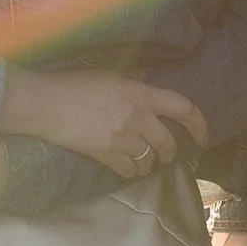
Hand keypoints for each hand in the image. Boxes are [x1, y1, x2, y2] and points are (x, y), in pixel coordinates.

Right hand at [0, 68, 207, 178]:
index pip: (182, 108)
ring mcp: (121, 136)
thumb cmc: (74, 84)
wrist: (44, 102)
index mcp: (140, 93)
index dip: (198, 125)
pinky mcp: (105, 153)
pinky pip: (128, 170)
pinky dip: (130, 171)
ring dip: (148, 164)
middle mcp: (136, 115)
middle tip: (165, 155)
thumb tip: (149, 79)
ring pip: (148, 160)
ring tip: (142, 162)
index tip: (202, 137)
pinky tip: (125, 167)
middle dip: (169, 153)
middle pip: (167, 143)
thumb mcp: (109, 74)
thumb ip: (134, 80)